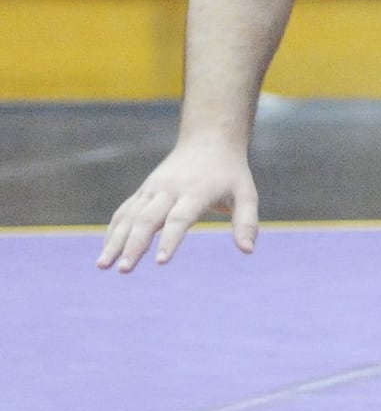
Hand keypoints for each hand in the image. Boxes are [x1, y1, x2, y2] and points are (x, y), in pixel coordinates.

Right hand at [98, 139, 259, 272]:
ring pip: (130, 216)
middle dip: (134, 245)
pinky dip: (113, 230)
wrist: (209, 140)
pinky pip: (124, 211)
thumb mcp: (246, 194)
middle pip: (147, 219)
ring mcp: (153, 189)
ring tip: (102, 266)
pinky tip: (106, 251)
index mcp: (196, 192)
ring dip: (115, 241)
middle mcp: (170, 190)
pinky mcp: (144, 190)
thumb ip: (246, 222)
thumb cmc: (230, 173)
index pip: (179, 219)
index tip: (160, 262)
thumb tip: (248, 251)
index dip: (170, 240)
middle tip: (123, 270)